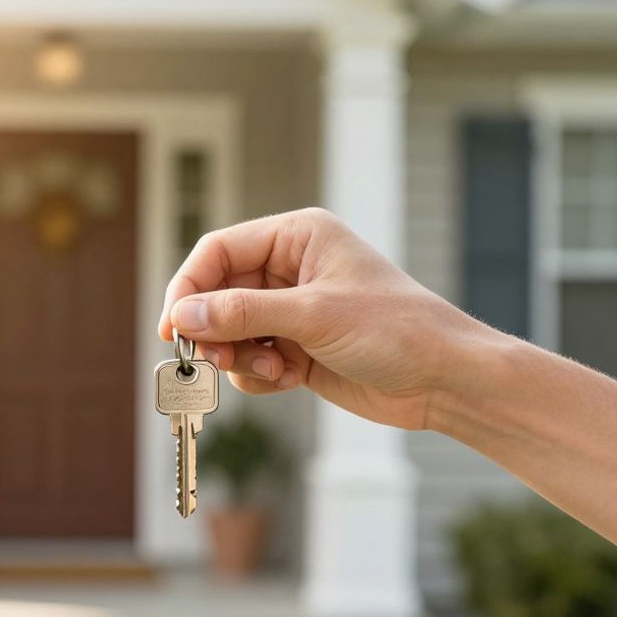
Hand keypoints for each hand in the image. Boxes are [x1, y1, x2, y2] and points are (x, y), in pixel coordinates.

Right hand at [158, 208, 493, 430]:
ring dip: (239, 357)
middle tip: (214, 358)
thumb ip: (242, 314)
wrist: (444, 379)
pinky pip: (250, 360)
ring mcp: (292, 311)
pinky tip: (291, 379)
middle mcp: (290, 268)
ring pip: (229, 332)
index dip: (189, 287)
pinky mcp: (296, 348)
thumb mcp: (313, 316)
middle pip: (218, 294)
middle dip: (215, 330)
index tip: (172, 327)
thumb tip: (183, 316)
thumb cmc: (396, 330)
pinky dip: (259, 376)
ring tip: (274, 370)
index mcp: (297, 237)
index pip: (219, 252)